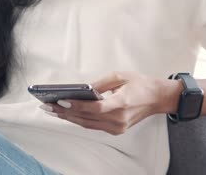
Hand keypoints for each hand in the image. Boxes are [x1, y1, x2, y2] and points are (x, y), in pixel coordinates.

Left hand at [39, 71, 182, 134]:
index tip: (61, 101)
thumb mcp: (120, 76)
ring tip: (52, 110)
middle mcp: (119, 119)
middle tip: (47, 106)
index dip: (76, 105)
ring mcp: (117, 127)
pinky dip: (79, 120)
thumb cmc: (140, 84)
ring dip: (68, 117)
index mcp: (122, 103)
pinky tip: (67, 114)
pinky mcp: (116, 130)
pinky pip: (93, 125)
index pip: (95, 107)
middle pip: (86, 117)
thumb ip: (100, 83)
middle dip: (65, 112)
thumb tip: (81, 90)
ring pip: (87, 124)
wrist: (158, 98)